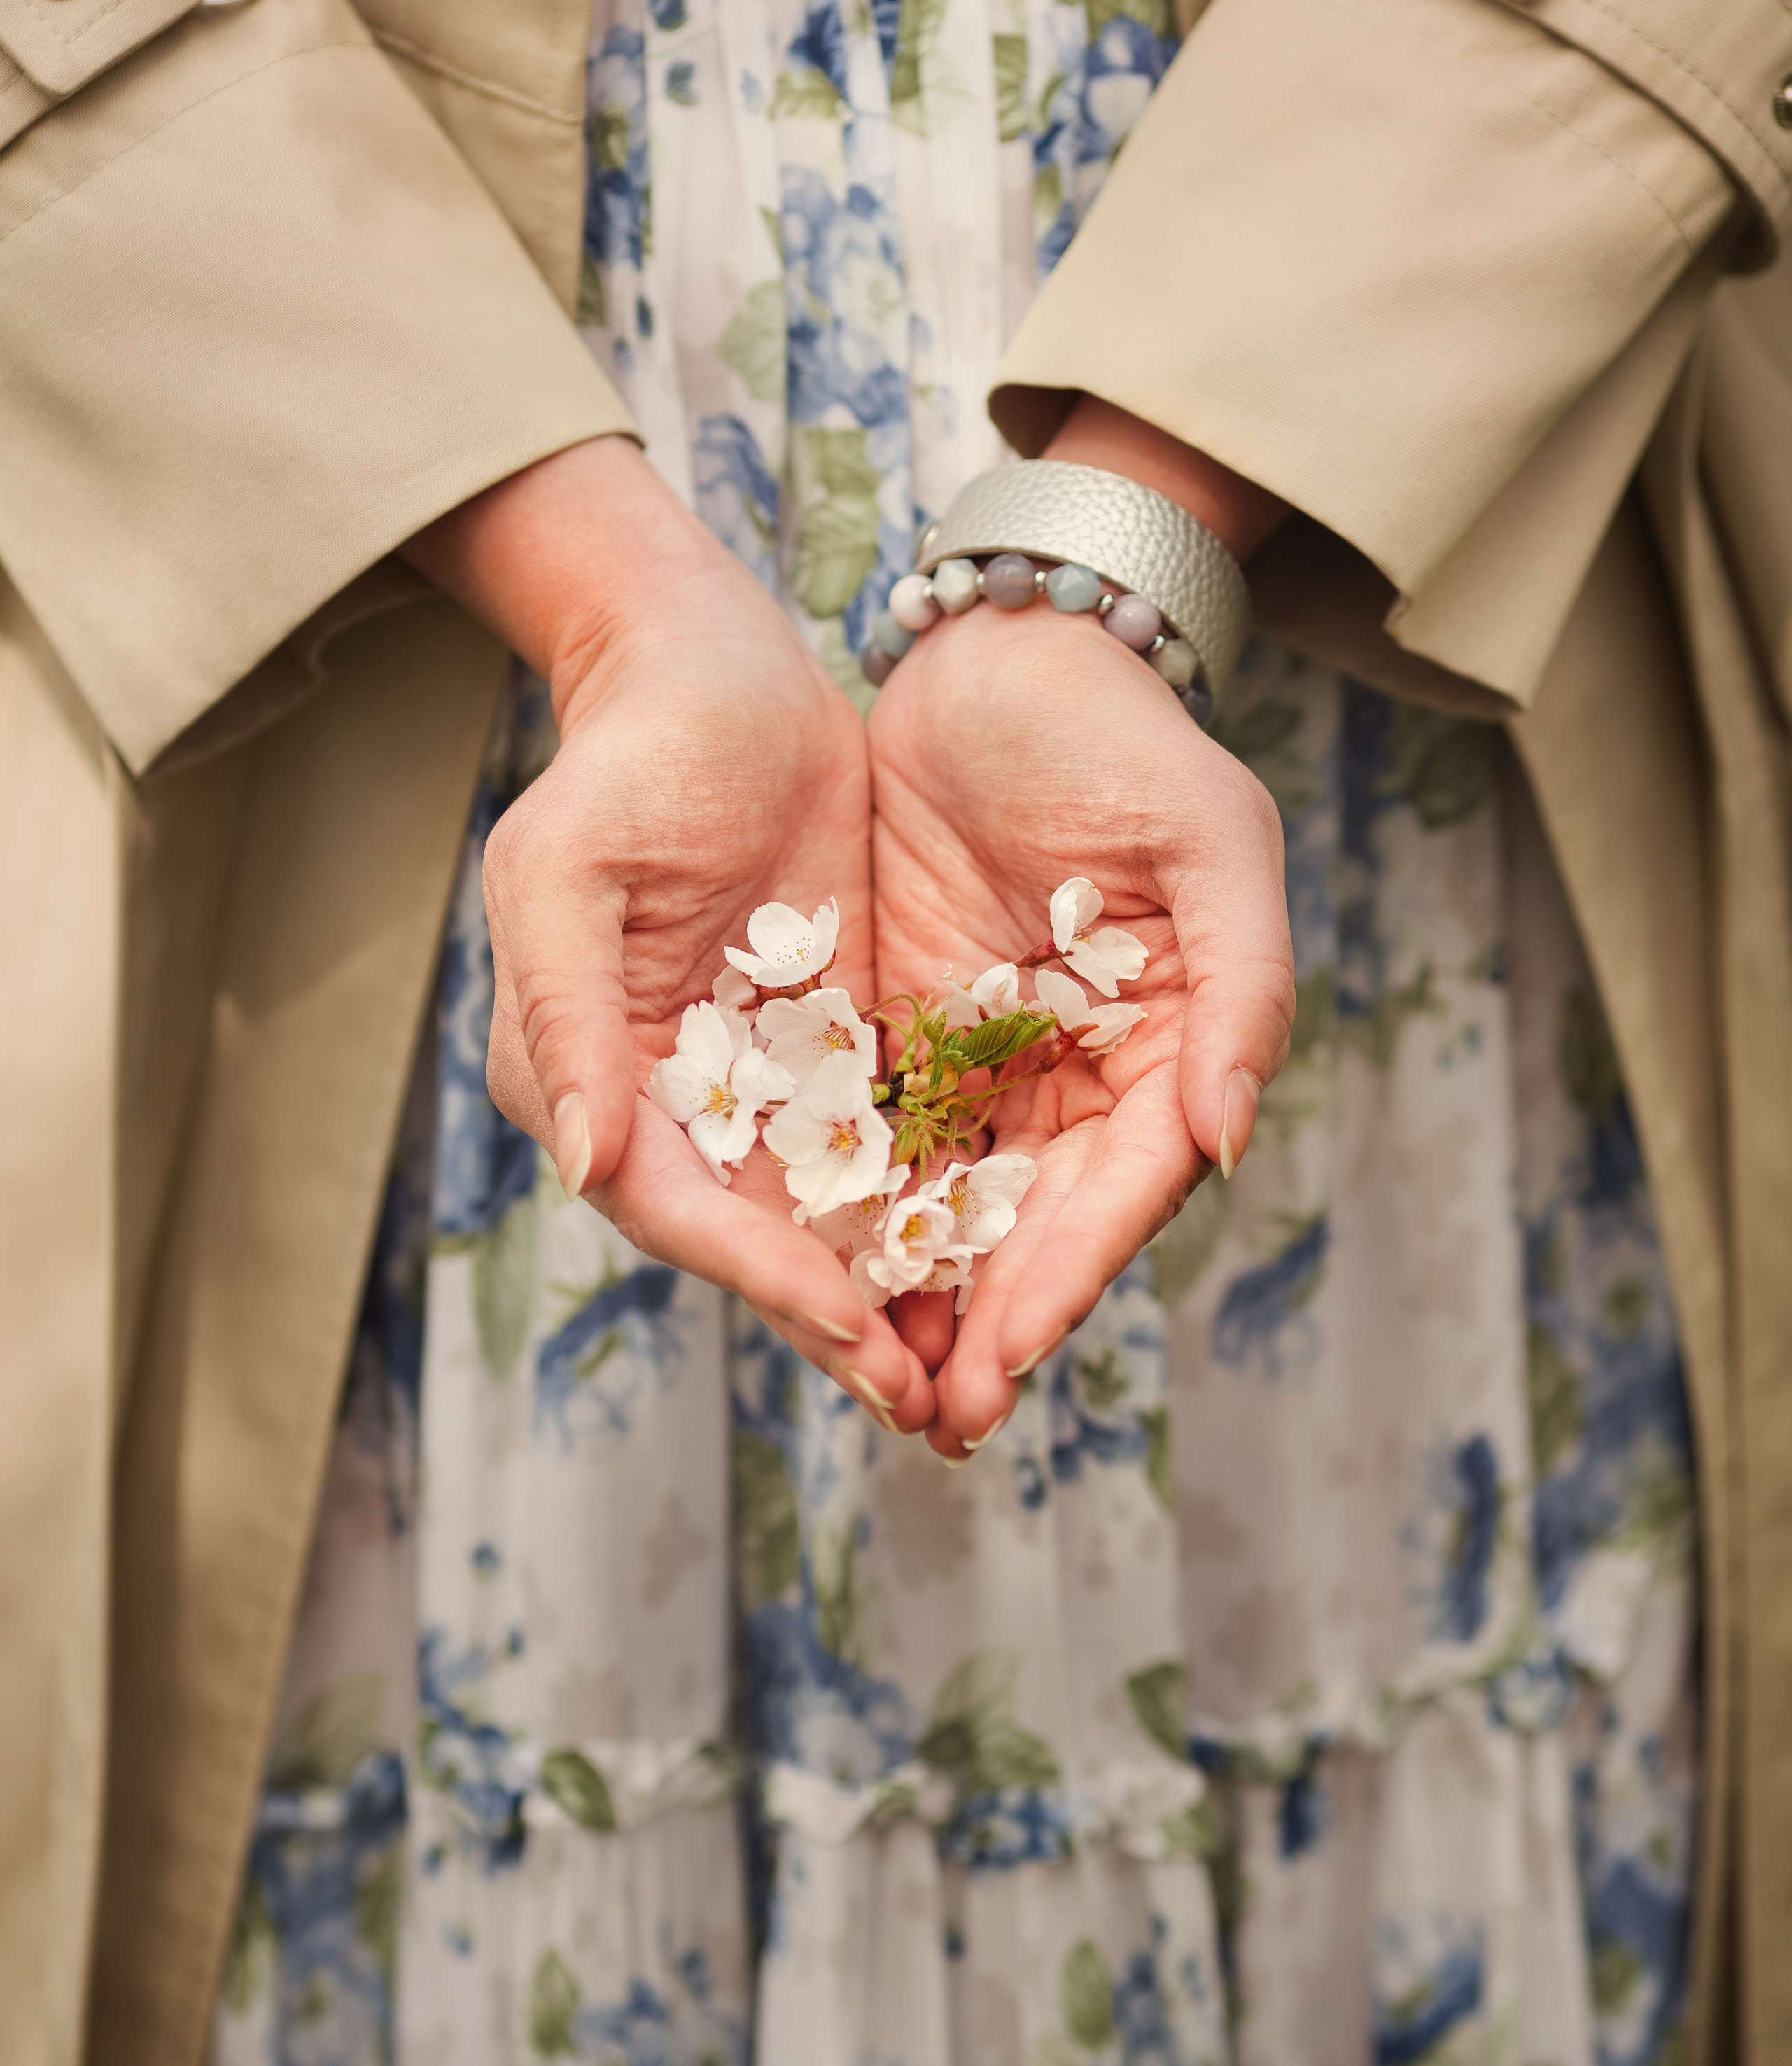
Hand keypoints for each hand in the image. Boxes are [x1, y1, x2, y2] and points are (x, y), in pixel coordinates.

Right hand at [405, 438, 934, 1433]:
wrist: (714, 677)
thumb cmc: (626, 760)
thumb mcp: (567, 872)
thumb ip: (565, 1015)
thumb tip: (585, 1161)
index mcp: (589, 1080)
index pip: (682, 1209)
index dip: (765, 1276)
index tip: (850, 1327)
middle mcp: (667, 1110)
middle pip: (759, 1245)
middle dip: (840, 1327)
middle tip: (931, 1404)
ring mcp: (753, 1091)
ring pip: (826, 1223)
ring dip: (893, 1300)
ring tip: (972, 1377)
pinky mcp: (827, 1059)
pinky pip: (883, 1157)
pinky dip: (929, 1220)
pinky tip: (999, 1271)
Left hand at [868, 595, 1294, 1454]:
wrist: (1000, 649)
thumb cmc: (1122, 736)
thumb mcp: (1211, 839)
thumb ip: (1243, 986)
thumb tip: (1229, 1139)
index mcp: (1168, 1048)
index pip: (1121, 1189)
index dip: (1068, 1275)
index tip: (1012, 1352)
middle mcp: (1081, 1076)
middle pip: (1035, 1225)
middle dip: (989, 1323)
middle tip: (933, 1416)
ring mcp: (989, 1062)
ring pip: (954, 1204)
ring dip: (920, 1296)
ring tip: (875, 1384)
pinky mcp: (906, 1032)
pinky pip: (878, 1139)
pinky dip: (854, 1213)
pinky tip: (814, 1277)